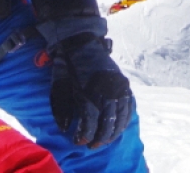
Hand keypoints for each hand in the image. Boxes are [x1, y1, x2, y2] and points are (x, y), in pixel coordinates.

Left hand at [49, 33, 134, 147]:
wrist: (81, 43)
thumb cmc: (68, 67)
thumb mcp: (60, 87)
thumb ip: (62, 109)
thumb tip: (65, 128)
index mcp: (89, 91)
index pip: (90, 121)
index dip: (85, 135)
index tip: (79, 142)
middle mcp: (107, 90)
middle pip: (108, 122)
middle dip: (100, 137)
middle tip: (92, 145)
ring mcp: (118, 85)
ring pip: (121, 116)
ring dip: (114, 131)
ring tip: (106, 139)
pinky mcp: (124, 82)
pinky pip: (129, 105)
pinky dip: (125, 118)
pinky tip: (119, 125)